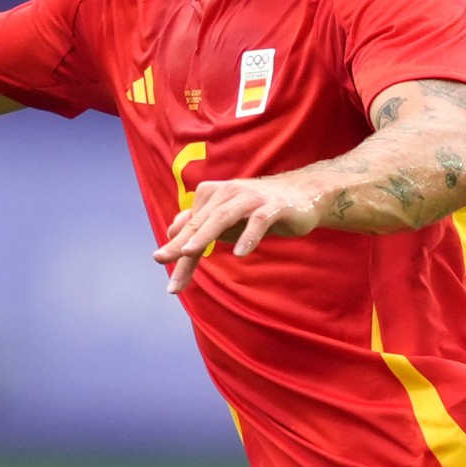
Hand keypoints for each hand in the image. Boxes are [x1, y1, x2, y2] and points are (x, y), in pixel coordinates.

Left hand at [154, 172, 328, 293]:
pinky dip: (248, 236)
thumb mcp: (227, 220)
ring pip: (223, 216)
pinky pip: (259, 221)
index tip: (164, 274)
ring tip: (188, 251)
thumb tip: (170, 232)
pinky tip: (240, 254)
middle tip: (161, 259)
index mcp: (213, 196)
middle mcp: (228, 193)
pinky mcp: (274, 206)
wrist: (304, 196)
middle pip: (201, 222)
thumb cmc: (260, 210)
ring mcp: (251, 198)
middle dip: (180, 243)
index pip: (191, 227)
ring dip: (205, 234)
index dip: (175, 249)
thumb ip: (201, 226)